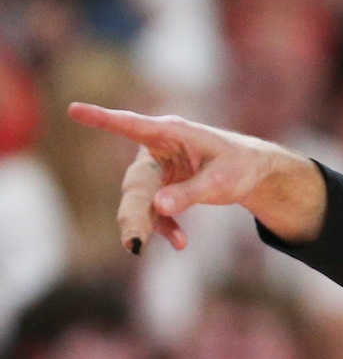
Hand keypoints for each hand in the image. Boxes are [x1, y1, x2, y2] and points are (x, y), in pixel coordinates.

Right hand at [66, 103, 327, 250]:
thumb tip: (159, 207)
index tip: (74, 109)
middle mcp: (156, 150)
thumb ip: (191, 192)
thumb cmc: (238, 166)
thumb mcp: (222, 179)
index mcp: (170, 133)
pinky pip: (154, 212)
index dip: (103, 119)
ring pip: (139, 202)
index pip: (132, 125)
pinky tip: (181, 243)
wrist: (251, 173)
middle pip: (136, 184)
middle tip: (132, 243)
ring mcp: (157, 171)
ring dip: (142, 226)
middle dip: (133, 214)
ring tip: (138, 249)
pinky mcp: (161, 189)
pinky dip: (165, 228)